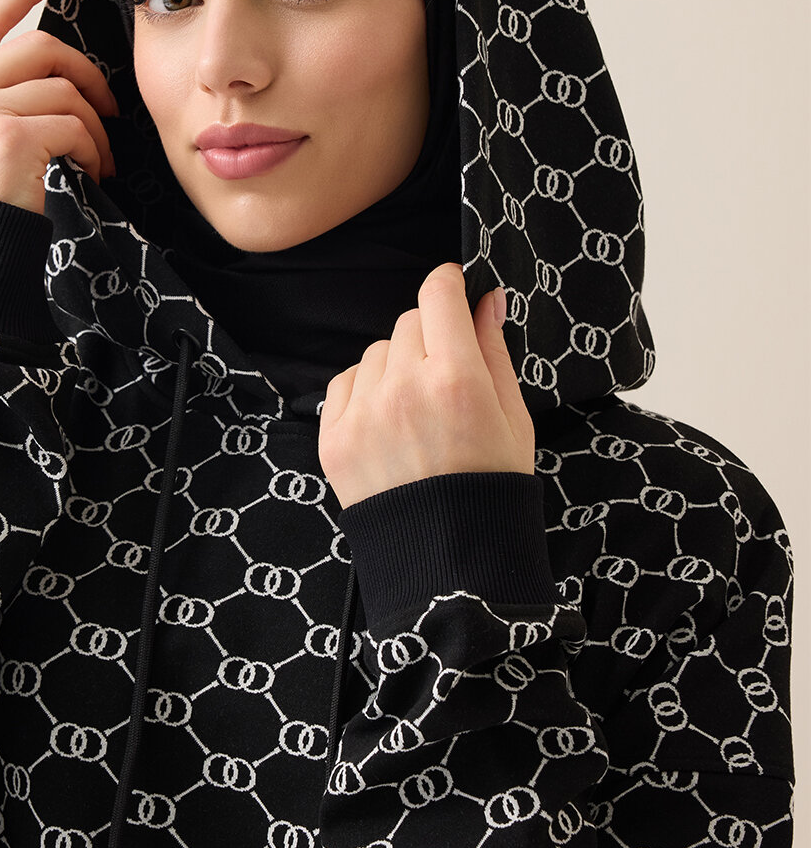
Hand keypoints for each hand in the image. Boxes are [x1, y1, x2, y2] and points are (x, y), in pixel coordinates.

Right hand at [0, 0, 118, 215]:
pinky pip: (74, 125)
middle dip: (85, 72)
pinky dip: (94, 150)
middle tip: (107, 107)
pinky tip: (93, 173)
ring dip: (94, 125)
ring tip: (100, 158)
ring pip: (63, 88)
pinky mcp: (8, 136)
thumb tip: (49, 75)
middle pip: (38, 46)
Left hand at [317, 262, 535, 508]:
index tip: (453, 292)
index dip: (448, 285)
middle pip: (408, 322)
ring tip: (418, 412)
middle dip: (430, 336)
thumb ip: (494, 351)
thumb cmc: (491, 488)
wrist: (450, 562)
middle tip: (445, 375)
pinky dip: (365, 393)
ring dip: (396, 367)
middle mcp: (403, 390)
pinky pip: (344, 383)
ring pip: (376, 353)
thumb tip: (486, 299)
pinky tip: (389, 424)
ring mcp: (363, 415)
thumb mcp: (514, 419)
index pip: (438, 296)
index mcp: (456, 381)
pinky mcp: (333, 439)